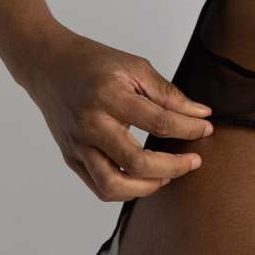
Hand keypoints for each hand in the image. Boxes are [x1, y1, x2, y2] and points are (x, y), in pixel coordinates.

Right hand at [27, 25, 213, 201]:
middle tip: (193, 161)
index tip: (207, 127)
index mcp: (109, 96)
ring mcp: (77, 145)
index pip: (159, 122)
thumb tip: (201, 114)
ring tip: (168, 175)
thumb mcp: (134, 67)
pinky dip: (126, 190)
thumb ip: (168, 93)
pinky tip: (145, 178)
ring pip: (114, 186)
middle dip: (174, 166)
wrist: (47, 65)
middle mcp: (90, 125)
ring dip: (148, 187)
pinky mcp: (71, 157)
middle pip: (137, 162)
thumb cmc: (94, 63)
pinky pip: (100, 188)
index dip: (189, 128)